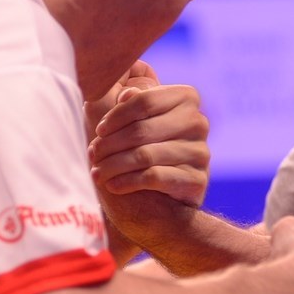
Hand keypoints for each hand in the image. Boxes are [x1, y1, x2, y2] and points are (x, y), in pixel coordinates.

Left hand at [87, 62, 209, 206]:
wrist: (159, 201)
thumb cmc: (138, 150)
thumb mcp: (129, 120)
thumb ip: (123, 97)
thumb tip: (127, 92)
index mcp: (185, 98)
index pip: (143, 100)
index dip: (115, 115)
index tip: (98, 130)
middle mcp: (198, 122)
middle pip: (141, 130)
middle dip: (109, 144)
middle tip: (92, 154)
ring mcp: (200, 152)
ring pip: (144, 155)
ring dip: (113, 165)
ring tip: (97, 173)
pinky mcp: (197, 180)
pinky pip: (154, 177)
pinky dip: (127, 181)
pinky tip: (113, 185)